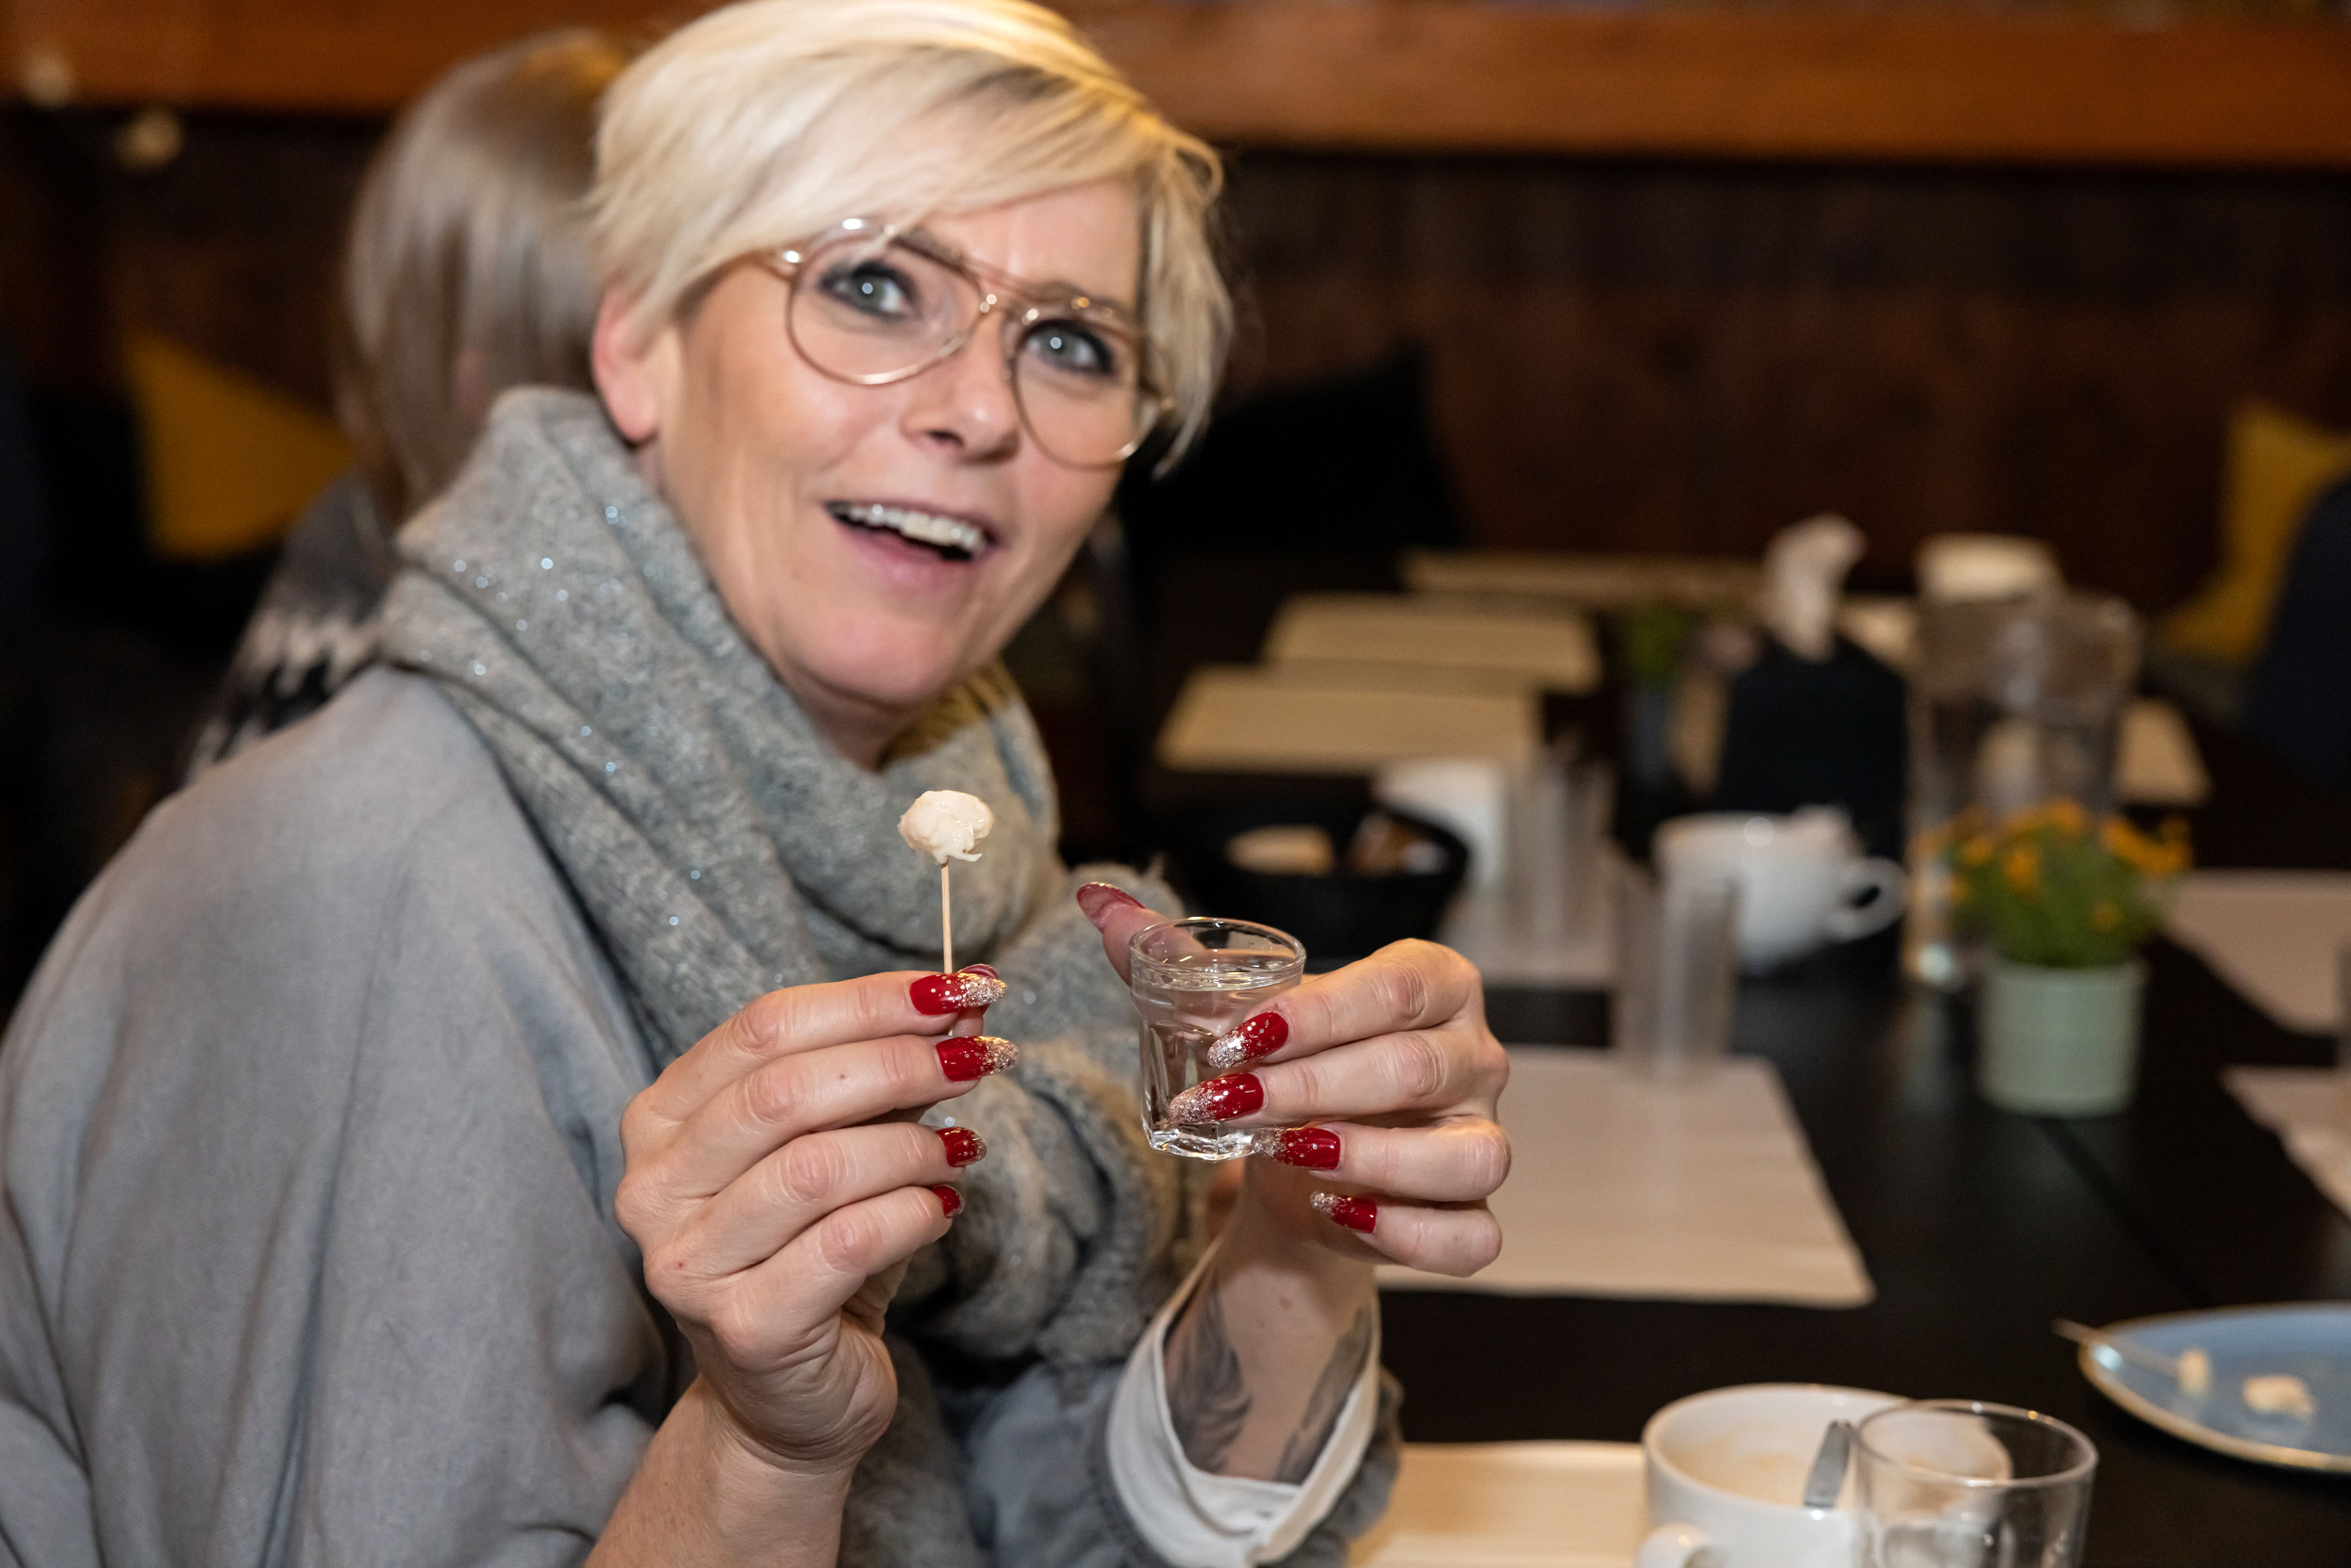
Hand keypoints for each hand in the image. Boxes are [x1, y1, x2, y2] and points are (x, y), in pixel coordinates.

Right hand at [612, 966, 1013, 1475]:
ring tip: (963, 1150)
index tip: (958, 987)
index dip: (870, 999)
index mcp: (662, 1119)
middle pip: (785, 1090)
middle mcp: (654, 1188)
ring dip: (912, 1146)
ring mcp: (688, 1264)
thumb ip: (882, 1075)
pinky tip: (943, 1208)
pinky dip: (913, 1214)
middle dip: (900, 1062)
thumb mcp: (841, 1146)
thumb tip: (964, 1001)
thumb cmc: (813, 1253)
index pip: (764, 1027)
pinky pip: (847, 1244)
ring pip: (817, 1168)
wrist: (790, 1399)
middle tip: (979, 1057)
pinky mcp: (744, 1329)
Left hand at [1080, 885, 1508, 1276]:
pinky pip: (1473, 1234)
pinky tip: (1337, 1211)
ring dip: (1369, 1158)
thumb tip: (1096, 901)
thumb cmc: (1289, 1070)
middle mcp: (1476, 1057)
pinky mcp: (1473, 1215)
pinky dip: (1408, 1232)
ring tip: (1284, 1153)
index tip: (1231, 1042)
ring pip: (1469, 1153)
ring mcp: (1483, 1137)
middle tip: (1223, 1102)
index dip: (1315, 1014)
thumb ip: (1172, 961)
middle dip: (1308, 1087)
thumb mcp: (1240, 1017)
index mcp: (1437, 984)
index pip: (1396, 986)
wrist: (1299, 1168)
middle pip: (1414, 1068)